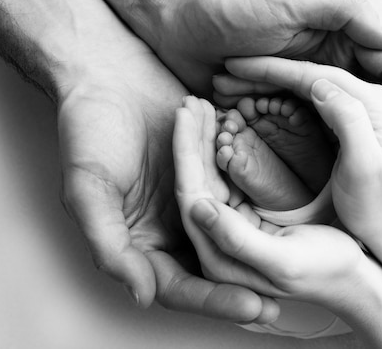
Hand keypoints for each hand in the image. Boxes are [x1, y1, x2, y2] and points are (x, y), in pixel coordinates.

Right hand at [56, 35, 274, 322]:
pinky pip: (233, 194)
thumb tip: (142, 296)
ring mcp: (187, 200)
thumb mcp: (89, 189)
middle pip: (208, 269)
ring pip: (227, 235)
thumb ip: (111, 246)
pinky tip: (285, 219)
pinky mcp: (206, 172)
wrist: (109, 72)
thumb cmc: (89, 127)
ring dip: (255, 251)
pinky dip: (253, 206)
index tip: (251, 308)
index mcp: (135, 241)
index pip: (176, 285)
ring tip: (293, 268)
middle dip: (243, 287)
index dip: (212, 301)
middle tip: (279, 305)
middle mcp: (164, 228)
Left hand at [147, 0, 381, 169]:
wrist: (177, 25)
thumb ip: (344, 11)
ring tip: (375, 184)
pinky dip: (318, 150)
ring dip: (360, 148)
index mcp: (340, 33)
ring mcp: (306, 84)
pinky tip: (332, 176)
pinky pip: (310, 130)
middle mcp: (330, 59)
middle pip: (380, 100)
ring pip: (348, 120)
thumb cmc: (225, 5)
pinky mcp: (280, 104)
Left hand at [172, 96, 365, 307]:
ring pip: (209, 176)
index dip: (186, 152)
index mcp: (218, 258)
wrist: (357, 278)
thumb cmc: (328, 272)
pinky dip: (223, 149)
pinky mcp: (246, 216)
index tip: (185, 115)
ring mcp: (230, 228)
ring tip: (201, 106)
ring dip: (205, 140)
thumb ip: (238, 240)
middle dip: (192, 139)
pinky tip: (222, 126)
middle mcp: (216, 244)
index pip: (191, 196)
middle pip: (196, 182)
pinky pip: (226, 177)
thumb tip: (198, 209)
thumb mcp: (284, 260)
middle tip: (189, 101)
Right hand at [211, 56, 381, 283]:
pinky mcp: (344, 121)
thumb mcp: (365, 167)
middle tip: (226, 72)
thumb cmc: (378, 208)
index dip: (272, 69)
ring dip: (267, 82)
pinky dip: (277, 96)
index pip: (316, 74)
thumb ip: (349, 120)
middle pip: (307, 73)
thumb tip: (319, 85)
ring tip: (232, 83)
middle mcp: (366, 97)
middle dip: (264, 71)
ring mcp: (355, 108)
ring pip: (303, 84)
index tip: (236, 66)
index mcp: (374, 102)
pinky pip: (305, 100)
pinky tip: (254, 98)